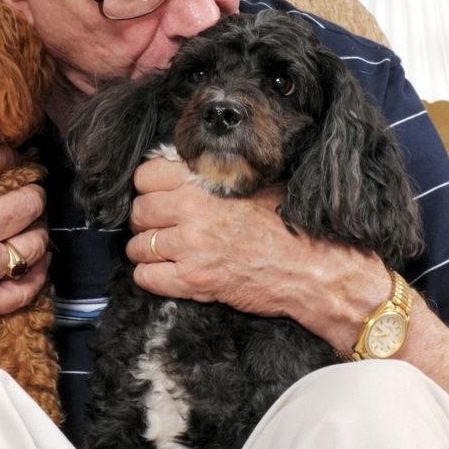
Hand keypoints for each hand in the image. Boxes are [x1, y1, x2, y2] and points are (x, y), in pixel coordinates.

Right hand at [0, 114, 51, 343]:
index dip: (5, 156)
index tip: (3, 158)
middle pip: (27, 201)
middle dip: (31, 190)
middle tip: (26, 189)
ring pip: (34, 244)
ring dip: (37, 230)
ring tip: (30, 223)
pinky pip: (24, 290)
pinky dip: (37, 276)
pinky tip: (36, 264)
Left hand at [125, 156, 303, 311]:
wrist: (311, 267)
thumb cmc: (287, 226)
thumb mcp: (255, 184)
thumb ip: (217, 174)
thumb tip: (186, 169)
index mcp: (205, 181)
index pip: (146, 175)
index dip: (148, 188)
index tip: (156, 197)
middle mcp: (192, 210)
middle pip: (138, 212)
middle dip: (145, 221)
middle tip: (160, 229)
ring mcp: (190, 246)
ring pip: (138, 247)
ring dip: (146, 252)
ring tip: (163, 254)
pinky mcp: (193, 279)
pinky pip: (146, 278)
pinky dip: (150, 278)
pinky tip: (166, 274)